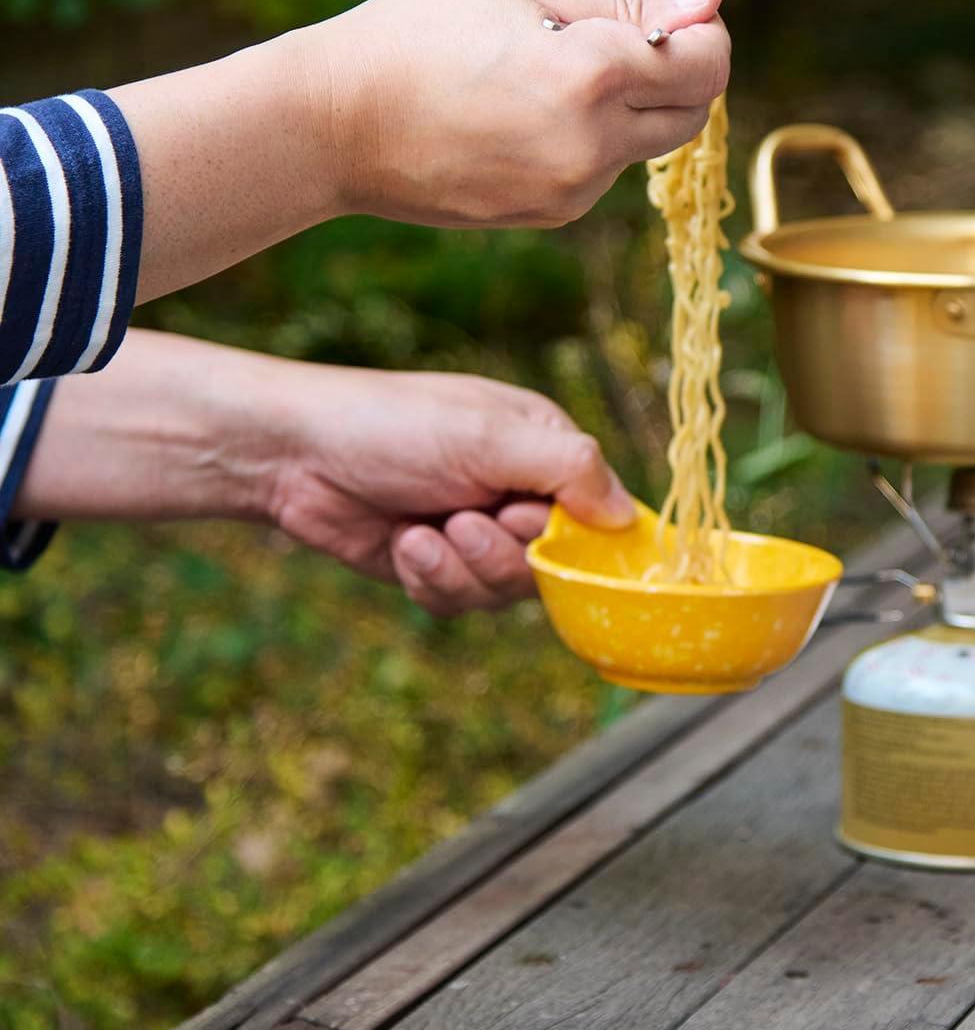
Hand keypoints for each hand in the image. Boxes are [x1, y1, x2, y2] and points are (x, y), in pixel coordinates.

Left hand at [16, 331, 634, 617]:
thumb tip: (627, 518)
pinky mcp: (437, 565)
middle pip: (554, 565)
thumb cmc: (392, 426)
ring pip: (505, 592)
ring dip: (461, 570)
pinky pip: (460, 603)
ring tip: (422, 533)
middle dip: (504, 555)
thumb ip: (569, 471)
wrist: (293, 454)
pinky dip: (432, 582)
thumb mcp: (490, 438)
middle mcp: (519, 492)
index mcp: (545, 448)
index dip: (579, 540)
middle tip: (464, 521)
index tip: (542, 538)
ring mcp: (478, 531)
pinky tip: (403, 544)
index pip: (602, 514)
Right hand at [111, 0, 730, 303]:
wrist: (333, 125)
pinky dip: (590, 139)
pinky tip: (524, 115)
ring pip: (648, 144)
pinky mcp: (552, 215)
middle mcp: (594, 144)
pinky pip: (602, 170)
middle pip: (694, 112)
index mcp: (594, 74)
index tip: (674, 15)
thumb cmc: (417, 31)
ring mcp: (574, 191)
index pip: (710, 64)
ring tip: (549, 73)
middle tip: (622, 40)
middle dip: (680, 73)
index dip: (704, 34)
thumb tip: (709, 0)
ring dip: (630, 107)